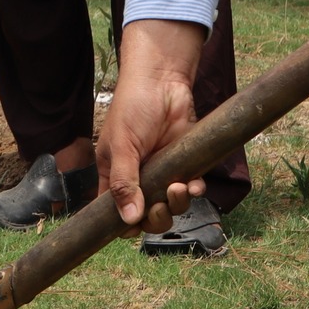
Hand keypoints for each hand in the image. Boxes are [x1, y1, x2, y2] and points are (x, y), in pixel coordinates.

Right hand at [95, 19, 207, 228]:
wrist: (164, 81)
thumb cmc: (133, 108)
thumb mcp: (122, 147)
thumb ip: (123, 183)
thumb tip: (128, 220)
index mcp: (114, 175)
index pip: (114, 211)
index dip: (124, 224)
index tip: (134, 227)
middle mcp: (138, 177)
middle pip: (146, 215)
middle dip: (155, 218)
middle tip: (160, 207)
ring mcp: (162, 172)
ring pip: (171, 205)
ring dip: (177, 204)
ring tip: (178, 188)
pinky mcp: (184, 164)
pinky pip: (191, 189)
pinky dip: (195, 191)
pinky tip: (195, 183)